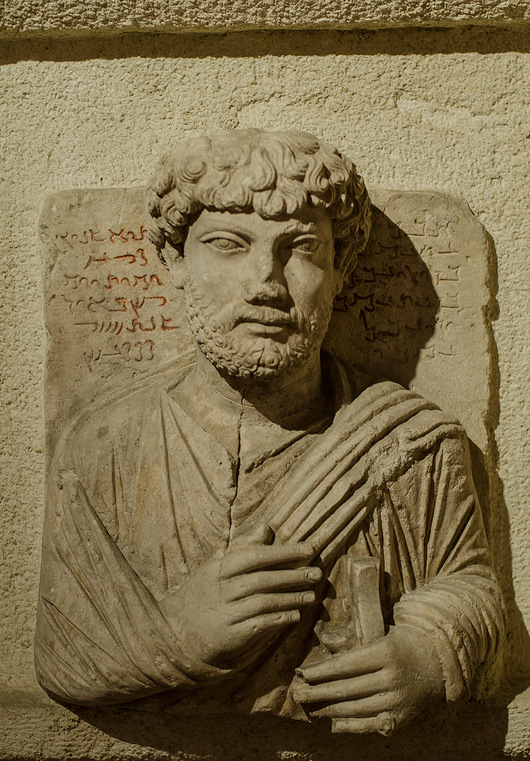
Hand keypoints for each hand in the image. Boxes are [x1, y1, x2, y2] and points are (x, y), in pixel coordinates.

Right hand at [160, 525, 320, 667]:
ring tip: (311, 595)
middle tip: (317, 573)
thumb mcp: (216, 565)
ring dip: (291, 598)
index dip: (284, 552)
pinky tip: (295, 615)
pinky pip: (261, 624)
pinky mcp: (231, 636)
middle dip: (293, 575)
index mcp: (220, 568)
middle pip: (264, 579)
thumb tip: (267, 527)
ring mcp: (226, 613)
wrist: (175, 632)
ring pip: (265, 602)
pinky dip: (280, 619)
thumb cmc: (201, 593)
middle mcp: (223, 589)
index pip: (256, 556)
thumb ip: (243, 546)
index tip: (309, 549)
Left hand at [293, 625, 444, 733]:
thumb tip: (322, 651)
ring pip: (356, 709)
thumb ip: (355, 646)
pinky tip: (333, 723)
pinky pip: (371, 725)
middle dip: (318, 692)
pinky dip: (350, 726)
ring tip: (310, 708)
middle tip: (297, 694)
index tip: (301, 674)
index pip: (346, 665)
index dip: (321, 671)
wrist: (438, 663)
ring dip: (329, 710)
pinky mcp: (401, 718)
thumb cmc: (402, 644)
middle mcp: (393, 679)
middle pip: (347, 689)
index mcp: (386, 653)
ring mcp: (398, 701)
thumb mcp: (381, 635)